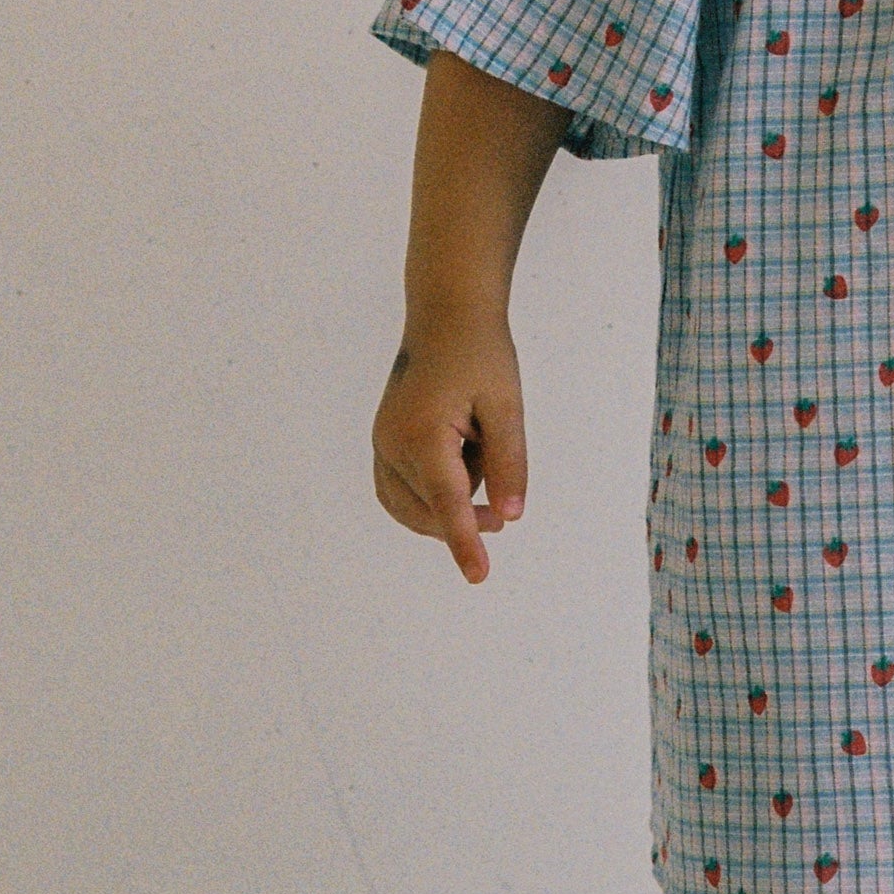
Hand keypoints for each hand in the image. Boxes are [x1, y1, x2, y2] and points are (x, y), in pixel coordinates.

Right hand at [371, 314, 528, 584]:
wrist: (446, 316)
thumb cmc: (481, 355)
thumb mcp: (507, 406)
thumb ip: (509, 462)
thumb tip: (512, 515)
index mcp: (422, 433)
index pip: (447, 504)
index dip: (464, 542)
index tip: (478, 576)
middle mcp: (392, 443)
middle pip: (428, 510)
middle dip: (465, 518)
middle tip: (504, 513)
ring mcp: (381, 444)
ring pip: (411, 506)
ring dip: (447, 505)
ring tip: (480, 461)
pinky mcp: (383, 443)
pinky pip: (400, 491)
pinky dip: (430, 497)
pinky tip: (461, 472)